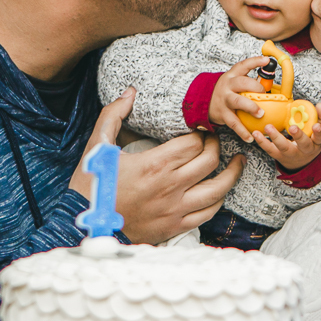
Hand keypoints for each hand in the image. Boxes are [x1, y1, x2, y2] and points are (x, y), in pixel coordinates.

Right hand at [71, 88, 245, 243]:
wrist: (83, 223)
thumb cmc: (91, 183)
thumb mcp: (97, 145)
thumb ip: (113, 114)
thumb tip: (130, 92)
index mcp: (154, 164)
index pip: (194, 143)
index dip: (201, 133)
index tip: (199, 130)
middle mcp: (170, 187)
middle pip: (210, 161)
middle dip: (216, 146)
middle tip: (213, 140)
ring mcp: (175, 209)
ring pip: (218, 189)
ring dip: (231, 173)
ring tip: (237, 162)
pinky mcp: (175, 227)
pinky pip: (208, 213)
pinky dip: (218, 200)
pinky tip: (219, 191)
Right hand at [208, 56, 271, 142]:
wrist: (204, 102)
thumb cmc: (227, 92)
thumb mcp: (234, 82)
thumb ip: (250, 82)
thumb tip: (274, 86)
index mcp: (233, 75)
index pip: (244, 65)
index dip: (255, 61)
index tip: (266, 60)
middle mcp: (228, 85)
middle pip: (241, 82)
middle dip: (254, 86)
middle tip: (264, 93)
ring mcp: (224, 100)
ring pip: (237, 102)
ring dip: (250, 107)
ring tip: (261, 114)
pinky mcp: (222, 114)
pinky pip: (233, 123)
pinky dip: (242, 131)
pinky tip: (250, 137)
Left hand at [251, 104, 320, 170]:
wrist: (302, 162)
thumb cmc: (311, 141)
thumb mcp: (319, 132)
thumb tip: (319, 105)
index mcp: (317, 142)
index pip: (320, 136)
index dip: (319, 131)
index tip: (316, 125)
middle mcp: (305, 150)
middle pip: (303, 144)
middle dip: (298, 136)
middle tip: (293, 127)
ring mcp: (292, 154)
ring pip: (284, 147)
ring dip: (276, 137)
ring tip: (268, 127)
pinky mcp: (280, 156)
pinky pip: (270, 150)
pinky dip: (262, 142)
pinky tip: (256, 133)